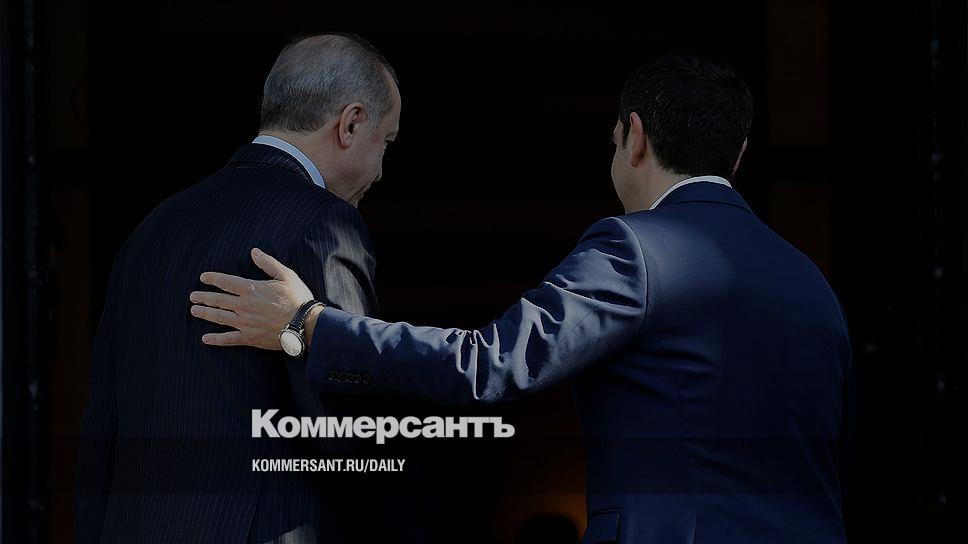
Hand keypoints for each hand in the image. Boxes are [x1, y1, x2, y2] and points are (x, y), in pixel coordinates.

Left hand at [190, 248, 314, 349]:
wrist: (304, 324)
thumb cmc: (297, 299)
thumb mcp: (286, 275)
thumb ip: (268, 263)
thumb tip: (254, 252)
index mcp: (251, 289)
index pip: (226, 282)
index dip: (213, 279)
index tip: (203, 278)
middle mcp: (243, 306)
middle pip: (218, 300)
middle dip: (204, 297)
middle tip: (193, 296)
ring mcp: (245, 323)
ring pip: (219, 317)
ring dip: (205, 313)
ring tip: (194, 311)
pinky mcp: (249, 337)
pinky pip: (229, 339)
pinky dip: (216, 339)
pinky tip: (205, 339)